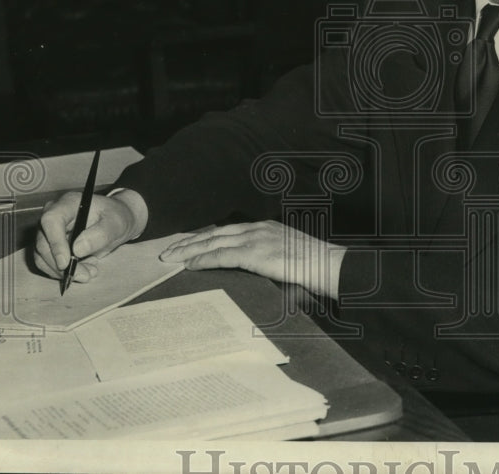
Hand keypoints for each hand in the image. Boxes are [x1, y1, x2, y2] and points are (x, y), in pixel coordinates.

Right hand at [34, 189, 147, 282]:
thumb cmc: (115, 217)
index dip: (55, 243)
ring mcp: (48, 230)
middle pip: (43, 243)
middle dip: (61, 265)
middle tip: (85, 275)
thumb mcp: (116, 223)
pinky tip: (84, 269)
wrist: (113, 222)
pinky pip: (47, 263)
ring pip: (42, 256)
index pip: (51, 220)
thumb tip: (77, 249)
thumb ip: (100, 234)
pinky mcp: (49, 245)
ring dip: (63, 271)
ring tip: (89, 272)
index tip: (66, 262)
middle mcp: (53, 215)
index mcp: (68, 203)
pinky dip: (63, 272)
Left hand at [160, 220, 345, 299]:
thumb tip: (259, 270)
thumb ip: (270, 258)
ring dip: (189, 250)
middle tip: (169, 251)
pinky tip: (190, 265)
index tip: (188, 244)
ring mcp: (256, 239)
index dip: (205, 237)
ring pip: (214, 243)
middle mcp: (257, 229)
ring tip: (170, 258)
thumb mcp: (288, 255)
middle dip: (190, 242)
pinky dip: (204, 260)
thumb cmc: (315, 266)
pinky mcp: (256, 254)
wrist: (329, 265)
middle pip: (215, 234)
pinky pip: (223, 256)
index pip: (227, 231)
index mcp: (265, 228)